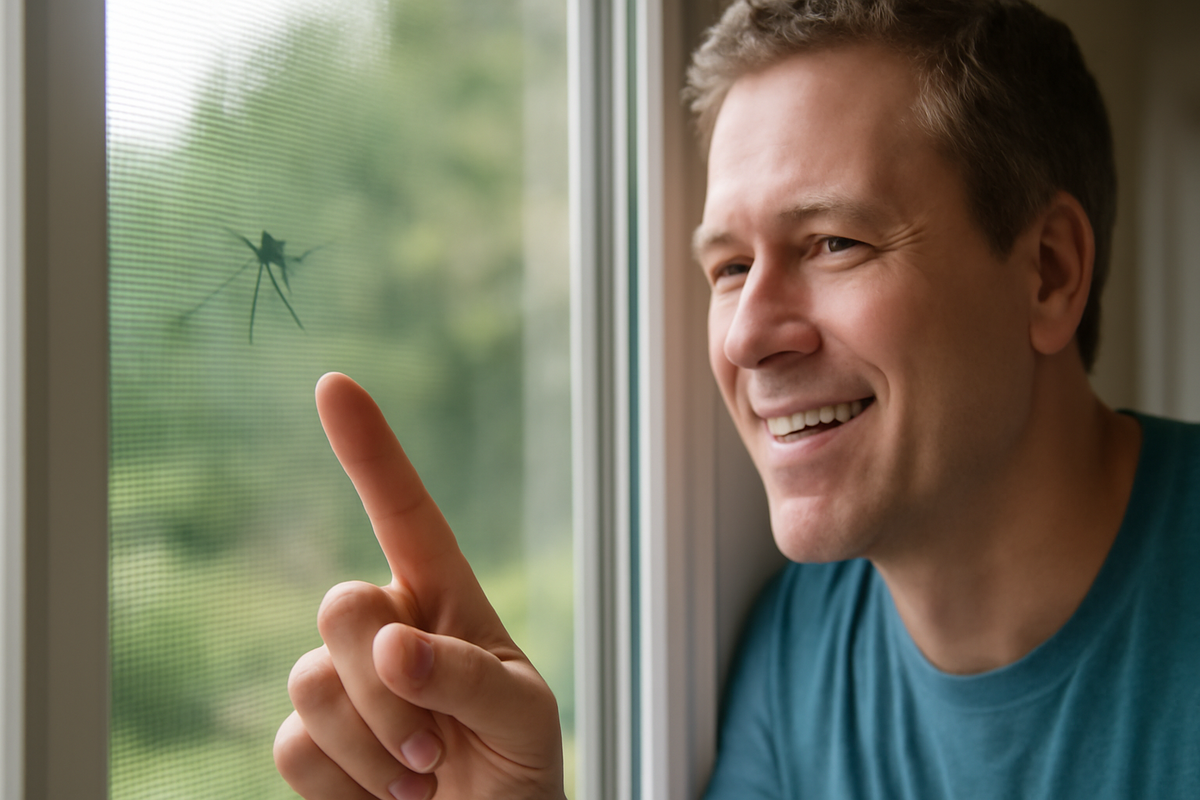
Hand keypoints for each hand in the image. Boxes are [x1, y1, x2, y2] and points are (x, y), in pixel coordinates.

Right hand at [274, 373, 565, 799]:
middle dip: (386, 683)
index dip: (369, 450)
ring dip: (376, 745)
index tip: (334, 384)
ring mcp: (341, 685)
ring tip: (424, 774)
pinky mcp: (310, 743)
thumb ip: (465, 675)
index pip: (404, 514)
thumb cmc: (518, 763)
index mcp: (445, 600)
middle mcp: (385, 628)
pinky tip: (387, 796)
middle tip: (439, 745)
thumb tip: (388, 644)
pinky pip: (293, 745)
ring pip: (310, 683)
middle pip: (340, 606)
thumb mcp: (520, 714)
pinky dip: (348, 785)